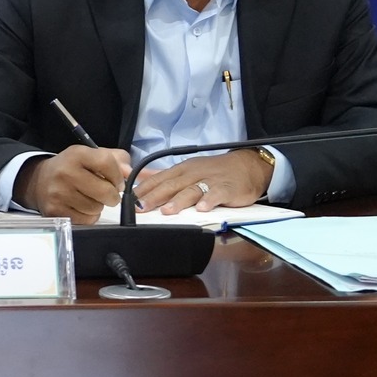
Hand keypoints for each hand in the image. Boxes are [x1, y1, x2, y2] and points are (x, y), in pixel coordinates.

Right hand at [16, 145, 130, 224]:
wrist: (39, 180)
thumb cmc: (72, 168)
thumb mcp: (92, 156)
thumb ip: (117, 160)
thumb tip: (129, 174)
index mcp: (76, 154)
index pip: (107, 163)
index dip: (118, 176)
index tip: (116, 182)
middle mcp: (65, 172)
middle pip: (105, 191)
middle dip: (111, 196)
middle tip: (106, 194)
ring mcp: (58, 193)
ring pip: (97, 208)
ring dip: (98, 206)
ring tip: (89, 198)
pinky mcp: (55, 210)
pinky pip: (86, 220)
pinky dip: (89, 216)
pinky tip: (81, 207)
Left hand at [133, 150, 269, 214]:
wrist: (247, 165)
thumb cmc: (215, 170)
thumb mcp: (188, 169)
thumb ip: (165, 176)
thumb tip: (140, 178)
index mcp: (182, 170)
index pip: (158, 179)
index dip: (143, 189)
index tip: (128, 200)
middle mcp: (193, 173)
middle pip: (171, 185)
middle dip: (155, 197)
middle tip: (141, 208)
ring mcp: (210, 181)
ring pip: (192, 190)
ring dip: (179, 201)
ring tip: (167, 211)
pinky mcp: (227, 189)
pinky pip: (217, 194)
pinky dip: (209, 201)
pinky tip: (202, 209)